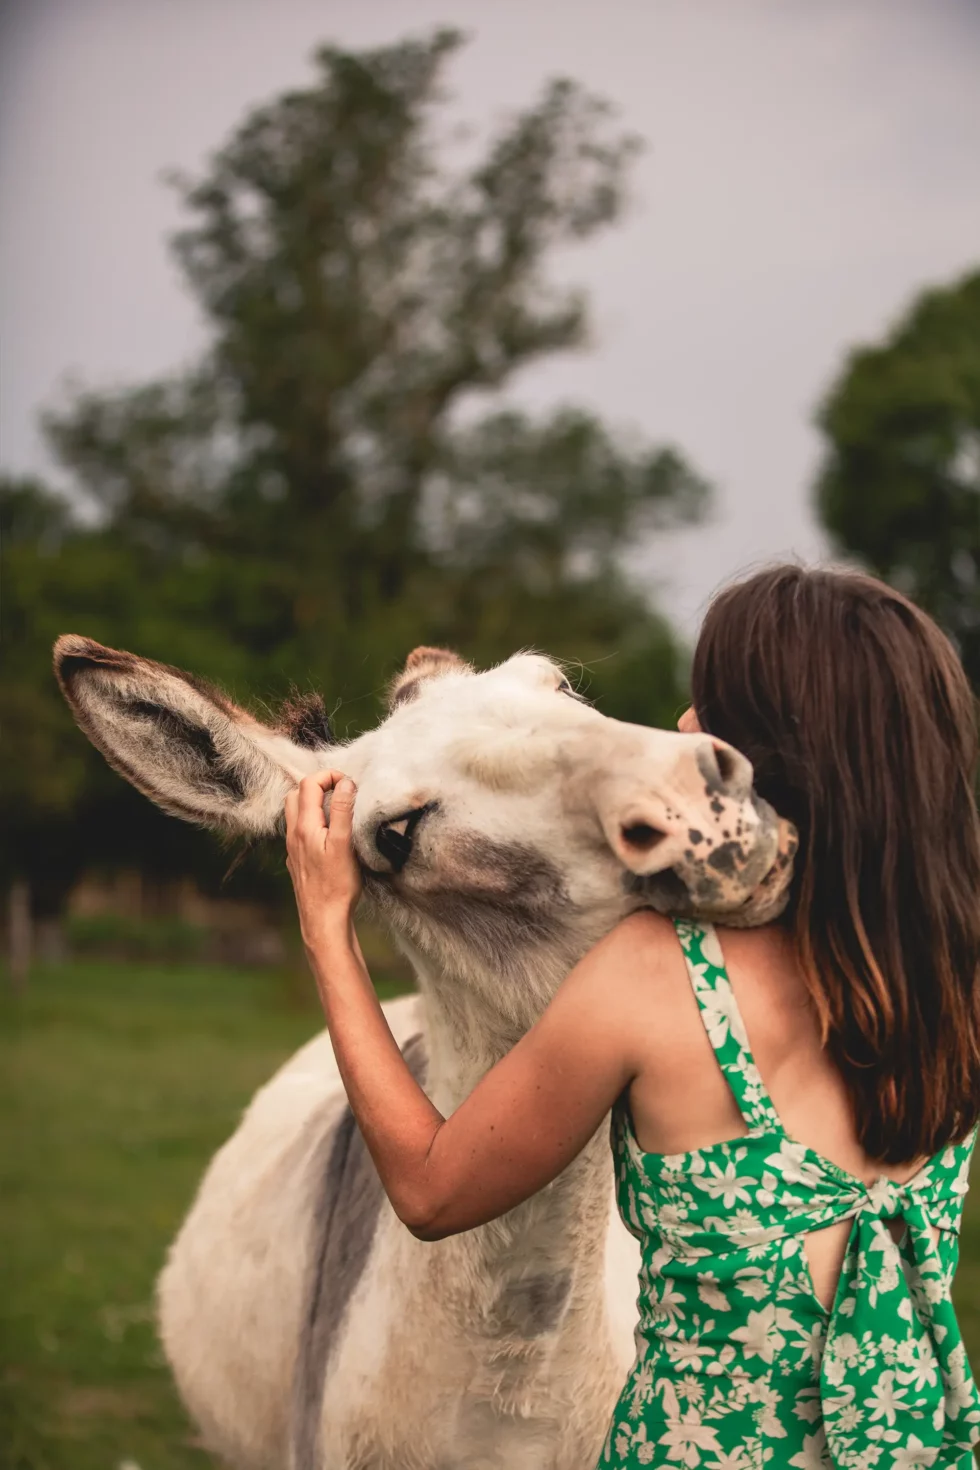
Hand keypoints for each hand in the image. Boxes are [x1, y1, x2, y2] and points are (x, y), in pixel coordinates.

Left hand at [284, 770, 361, 950]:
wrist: (323, 919)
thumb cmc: (336, 884)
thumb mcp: (344, 844)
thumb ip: (342, 811)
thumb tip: (345, 783)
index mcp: (305, 826)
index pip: (309, 784)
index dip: (329, 775)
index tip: (349, 783)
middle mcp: (294, 834)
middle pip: (296, 794)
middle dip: (318, 785)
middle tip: (341, 791)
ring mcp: (293, 848)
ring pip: (294, 813)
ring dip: (312, 802)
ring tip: (335, 808)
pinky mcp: (297, 860)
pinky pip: (298, 831)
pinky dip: (311, 821)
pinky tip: (327, 834)